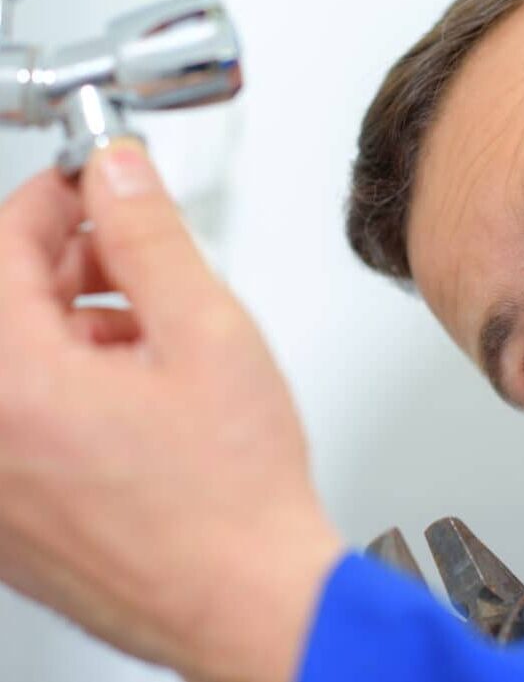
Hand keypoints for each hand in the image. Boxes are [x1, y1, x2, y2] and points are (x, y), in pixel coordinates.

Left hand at [0, 140, 342, 681]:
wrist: (249, 598)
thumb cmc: (234, 491)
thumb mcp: (207, 331)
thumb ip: (152, 236)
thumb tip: (118, 174)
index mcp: (14, 383)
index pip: (4, 246)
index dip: (56, 199)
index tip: (94, 185)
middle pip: (6, 302)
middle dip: (71, 260)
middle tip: (134, 253)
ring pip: (17, 357)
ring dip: (75, 320)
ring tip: (151, 325)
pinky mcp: (12, 515)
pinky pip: (21, 414)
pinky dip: (67, 377)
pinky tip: (136, 382)